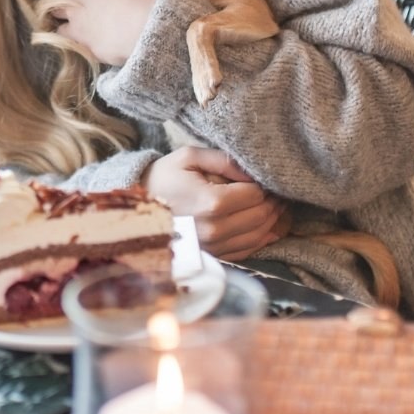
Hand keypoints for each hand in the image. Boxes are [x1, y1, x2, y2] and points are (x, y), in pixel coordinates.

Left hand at [37, 0, 160, 66]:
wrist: (157, 28)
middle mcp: (73, 7)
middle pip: (51, 7)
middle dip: (61, 5)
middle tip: (77, 4)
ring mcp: (79, 32)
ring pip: (60, 30)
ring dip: (69, 26)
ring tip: (86, 25)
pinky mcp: (90, 51)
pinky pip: (80, 47)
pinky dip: (85, 43)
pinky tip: (100, 40)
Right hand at [144, 146, 287, 261]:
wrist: (137, 210)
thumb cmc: (163, 179)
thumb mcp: (189, 157)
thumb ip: (224, 160)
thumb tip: (255, 171)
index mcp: (211, 203)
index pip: (256, 195)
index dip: (267, 185)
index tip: (268, 179)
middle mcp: (216, 229)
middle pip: (261, 216)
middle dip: (274, 203)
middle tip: (276, 191)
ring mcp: (215, 247)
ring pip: (260, 235)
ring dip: (272, 220)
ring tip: (274, 206)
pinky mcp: (214, 256)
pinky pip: (248, 249)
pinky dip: (262, 237)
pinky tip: (267, 225)